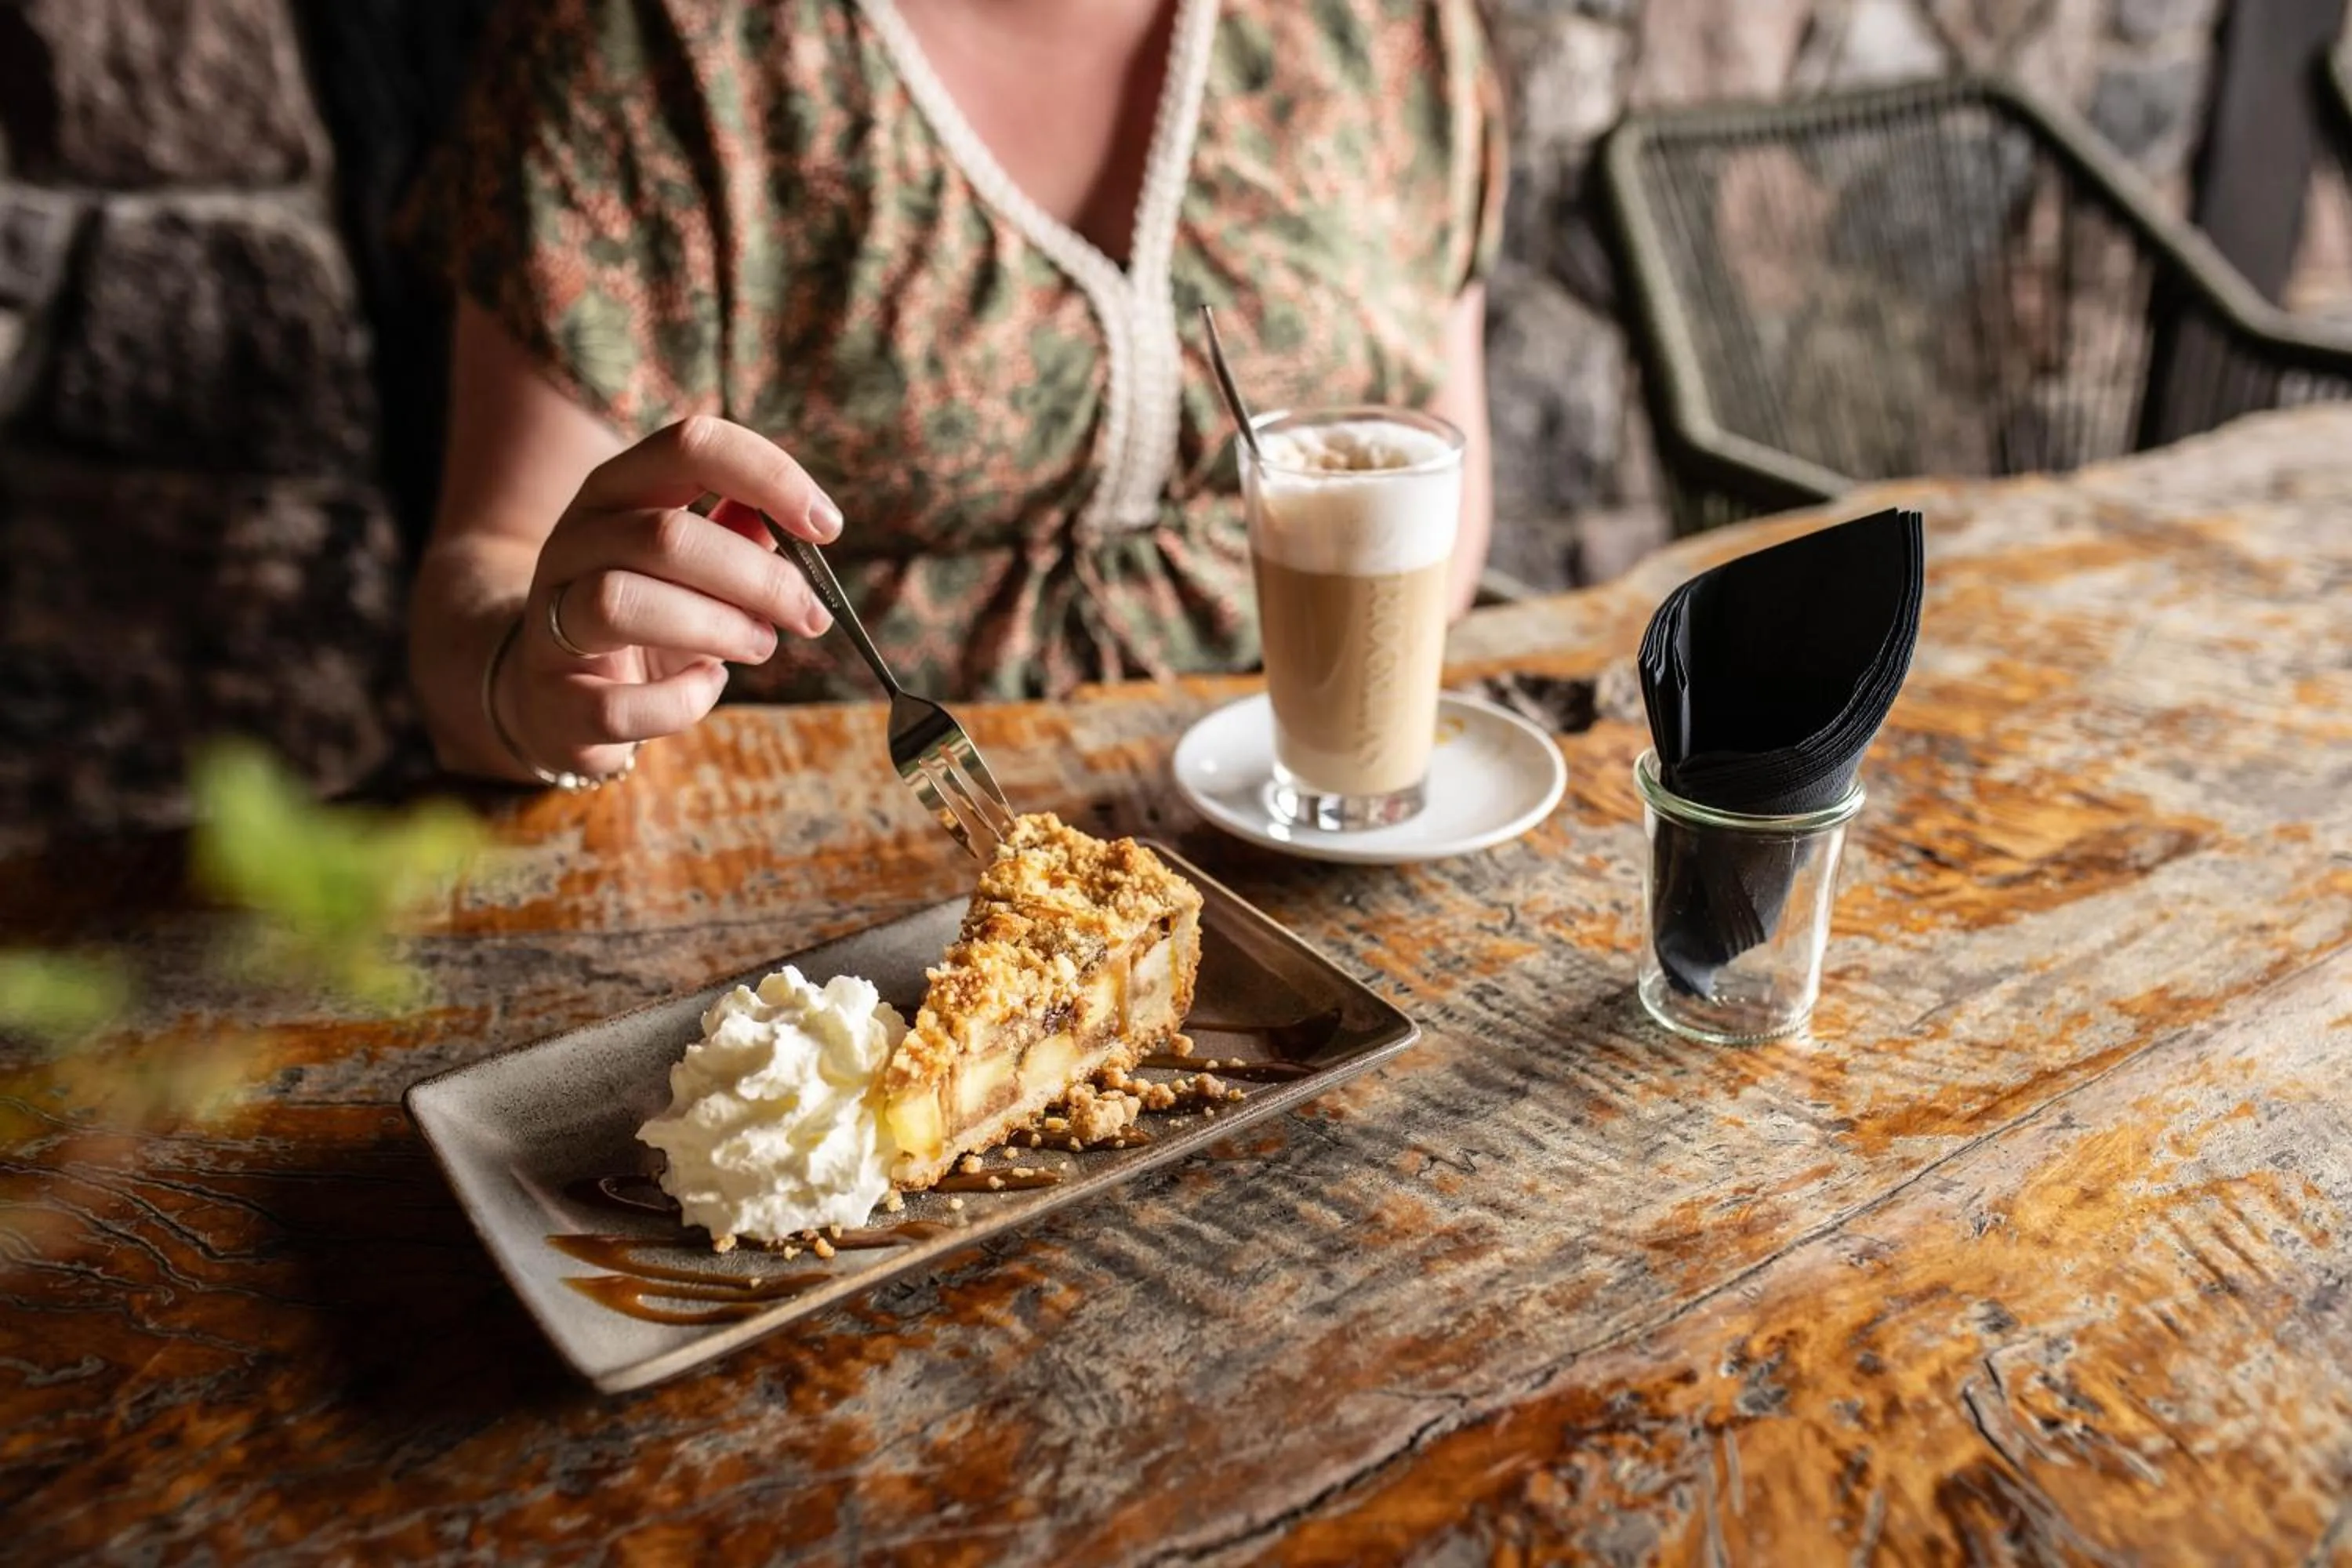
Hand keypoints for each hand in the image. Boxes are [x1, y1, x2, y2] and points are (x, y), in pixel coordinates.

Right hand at [497, 416, 841, 778]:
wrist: (557, 694)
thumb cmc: (650, 618)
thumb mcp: (694, 565)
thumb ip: (743, 533)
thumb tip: (808, 524)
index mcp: (617, 492)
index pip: (689, 446)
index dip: (768, 477)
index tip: (828, 526)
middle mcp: (574, 542)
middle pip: (665, 536)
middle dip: (758, 579)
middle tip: (809, 614)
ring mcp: (551, 618)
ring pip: (623, 603)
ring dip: (717, 629)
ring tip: (760, 645)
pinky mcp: (552, 698)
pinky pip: (617, 704)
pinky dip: (680, 701)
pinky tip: (706, 687)